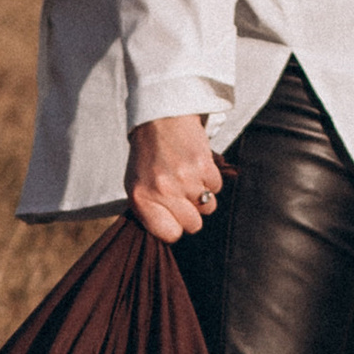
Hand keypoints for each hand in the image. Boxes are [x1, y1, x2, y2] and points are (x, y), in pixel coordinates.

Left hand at [124, 114, 223, 243]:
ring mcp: (185, 178)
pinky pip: (216, 188)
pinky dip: (210, 179)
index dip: (175, 227)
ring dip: (202, 196)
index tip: (173, 217)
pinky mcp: (204, 165)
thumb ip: (150, 211)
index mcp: (142, 199)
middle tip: (183, 195)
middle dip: (192, 213)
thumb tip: (170, 233)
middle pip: (194, 225)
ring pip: (209, 207)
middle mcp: (163, 191)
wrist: (160, 118)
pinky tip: (196, 166)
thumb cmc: (147, 155)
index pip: (169, 235)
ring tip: (189, 178)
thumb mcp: (136, 185)